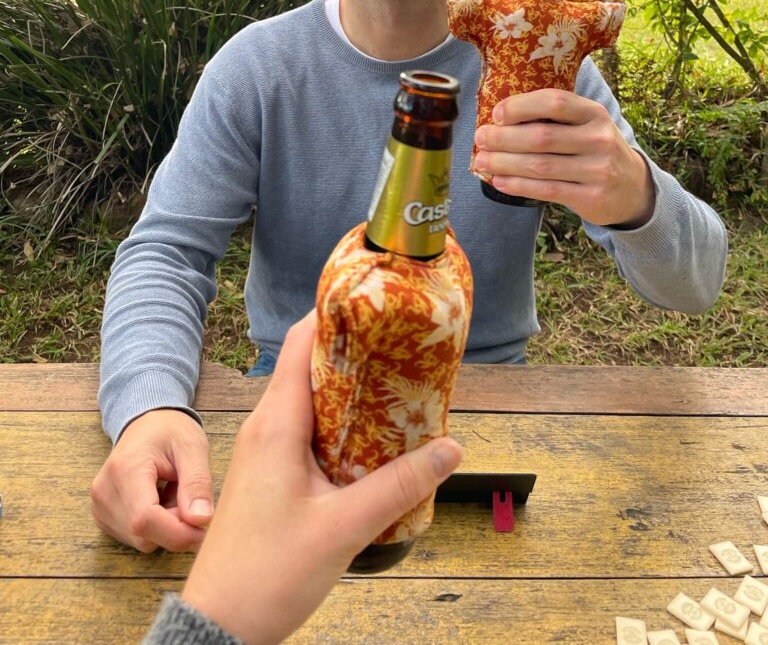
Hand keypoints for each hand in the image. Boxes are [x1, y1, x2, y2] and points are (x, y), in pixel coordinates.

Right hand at [90, 408, 213, 552]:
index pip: (144, 519)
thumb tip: (201, 520)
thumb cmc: (170, 431)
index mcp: (125, 469)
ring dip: (166, 526)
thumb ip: (197, 482)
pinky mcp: (103, 517)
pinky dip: (155, 527)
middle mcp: (105, 492)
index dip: (178, 533)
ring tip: (173, 492)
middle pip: (144, 535)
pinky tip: (160, 500)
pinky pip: (135, 537)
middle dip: (176, 526)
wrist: (146, 423)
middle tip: (190, 496)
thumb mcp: (192, 446)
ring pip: (142, 540)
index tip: (206, 530)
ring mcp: (100, 507)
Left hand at [181, 311, 462, 644]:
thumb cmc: (267, 574)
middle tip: (402, 345)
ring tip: (398, 385)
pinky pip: (308, 431)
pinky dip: (341, 423)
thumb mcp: (343, 528)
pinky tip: (374, 439)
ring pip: (312, 401)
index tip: (374, 300)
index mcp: (275, 424)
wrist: (220, 625)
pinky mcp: (272, 475)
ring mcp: (267, 451)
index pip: (300, 343)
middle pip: (310, 366)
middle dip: (356, 351)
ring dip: (351, 390)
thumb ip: (398, 486)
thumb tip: (450, 448)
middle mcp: (267, 427)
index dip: (333, 314)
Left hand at [474, 88, 654, 227]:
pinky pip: (546, 190)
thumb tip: (499, 119)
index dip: (521, 106)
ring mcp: (597, 169)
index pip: (554, 101)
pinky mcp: (591, 197)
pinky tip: (499, 181)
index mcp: (594, 113)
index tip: (496, 114)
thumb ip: (554, 119)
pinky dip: (518, 186)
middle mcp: (598, 139)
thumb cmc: (595, 150)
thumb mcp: (586, 125)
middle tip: (480, 138)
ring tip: (482, 162)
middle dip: (503, 138)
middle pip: (541, 136)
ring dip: (504, 163)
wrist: (633, 188)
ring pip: (539, 165)